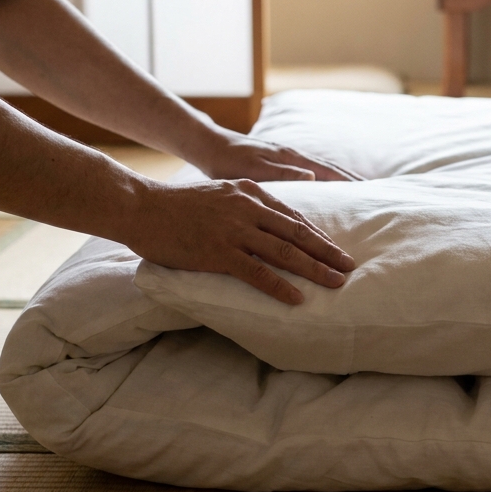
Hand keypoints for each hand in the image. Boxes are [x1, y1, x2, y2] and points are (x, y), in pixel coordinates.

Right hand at [125, 179, 355, 304]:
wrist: (141, 207)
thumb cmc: (177, 205)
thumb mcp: (219, 194)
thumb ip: (245, 205)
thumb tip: (268, 226)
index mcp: (250, 192)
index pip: (293, 217)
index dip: (318, 235)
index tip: (336, 250)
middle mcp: (247, 208)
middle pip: (298, 234)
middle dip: (327, 252)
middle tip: (349, 267)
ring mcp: (234, 230)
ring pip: (285, 253)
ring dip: (314, 270)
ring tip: (336, 284)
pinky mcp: (219, 252)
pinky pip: (257, 272)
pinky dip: (280, 287)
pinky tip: (297, 299)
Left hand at [194, 134, 361, 182]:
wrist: (208, 146)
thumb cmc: (227, 161)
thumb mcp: (254, 170)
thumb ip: (284, 174)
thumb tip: (314, 177)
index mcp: (292, 158)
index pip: (329, 171)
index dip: (350, 182)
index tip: (370, 193)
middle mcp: (294, 156)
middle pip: (331, 169)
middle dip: (353, 181)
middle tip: (375, 194)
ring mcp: (289, 158)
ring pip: (322, 170)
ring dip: (341, 180)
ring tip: (359, 192)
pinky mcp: (281, 163)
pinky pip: (311, 172)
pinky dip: (325, 179)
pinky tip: (327, 189)